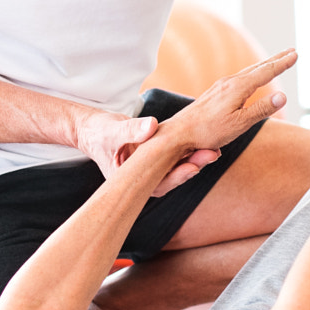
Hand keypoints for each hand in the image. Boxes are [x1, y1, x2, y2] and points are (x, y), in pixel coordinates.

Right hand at [71, 106, 228, 199]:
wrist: (94, 130)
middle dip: (193, 166)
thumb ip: (130, 130)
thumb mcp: (112, 131)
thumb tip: (151, 126)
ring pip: (177, 166)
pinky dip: (189, 149)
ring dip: (196, 158)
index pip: (158, 184)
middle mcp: (144, 178)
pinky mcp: (158, 157)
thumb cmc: (99, 133)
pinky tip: (206, 140)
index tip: (193, 168)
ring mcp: (152, 168)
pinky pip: (176, 155)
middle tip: (212, 154)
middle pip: (173, 176)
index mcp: (130, 181)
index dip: (177, 177)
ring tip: (215, 149)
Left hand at [154, 50, 295, 181]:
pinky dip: (252, 73)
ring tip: (275, 62)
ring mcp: (220, 86)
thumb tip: (283, 96)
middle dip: (276, 60)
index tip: (296, 55)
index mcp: (238, 88)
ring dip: (264, 66)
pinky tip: (250, 78)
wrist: (178, 133)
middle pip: (258, 68)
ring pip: (248, 72)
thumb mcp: (239, 124)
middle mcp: (229, 82)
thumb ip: (262, 109)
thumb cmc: (208, 131)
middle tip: (291, 51)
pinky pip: (239, 78)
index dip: (282, 64)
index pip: (266, 72)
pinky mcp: (215, 93)